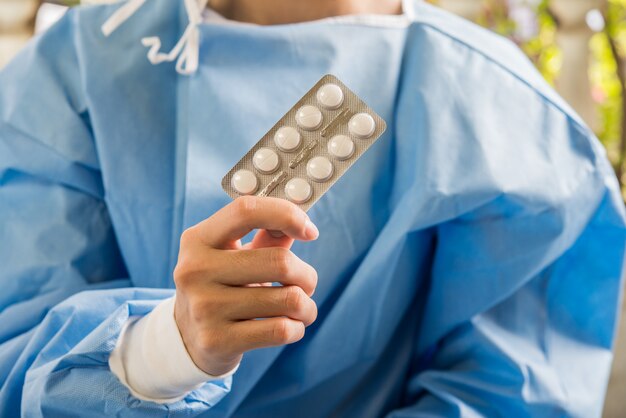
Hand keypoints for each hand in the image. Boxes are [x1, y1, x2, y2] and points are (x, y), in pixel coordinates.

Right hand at [173, 196, 318, 375]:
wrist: (187, 337)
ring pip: (288, 299)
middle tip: (307, 283)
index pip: (246, 211)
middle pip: (280, 262)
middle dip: (306, 275)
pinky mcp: (216, 341)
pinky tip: (291, 327)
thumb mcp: (234, 254)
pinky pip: (281, 330)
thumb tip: (302, 220)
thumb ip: (267, 234)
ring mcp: (203, 307)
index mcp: (198, 239)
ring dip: (306, 306)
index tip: (310, 231)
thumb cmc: (223, 285)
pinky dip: (297, 328)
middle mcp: (195, 270)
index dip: (286, 215)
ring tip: (300, 309)